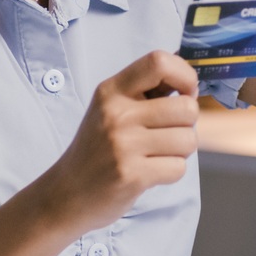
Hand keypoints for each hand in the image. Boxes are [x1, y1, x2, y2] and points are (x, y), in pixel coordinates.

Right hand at [38, 51, 198, 235]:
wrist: (66, 193)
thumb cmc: (96, 150)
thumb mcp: (110, 110)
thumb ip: (145, 92)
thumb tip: (189, 78)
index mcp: (111, 91)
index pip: (159, 62)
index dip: (185, 76)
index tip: (183, 94)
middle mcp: (116, 114)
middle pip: (186, 108)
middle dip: (187, 124)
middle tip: (168, 133)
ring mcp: (123, 145)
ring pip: (188, 140)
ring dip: (180, 151)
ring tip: (155, 155)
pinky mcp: (132, 175)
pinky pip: (179, 167)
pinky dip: (171, 172)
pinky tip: (149, 172)